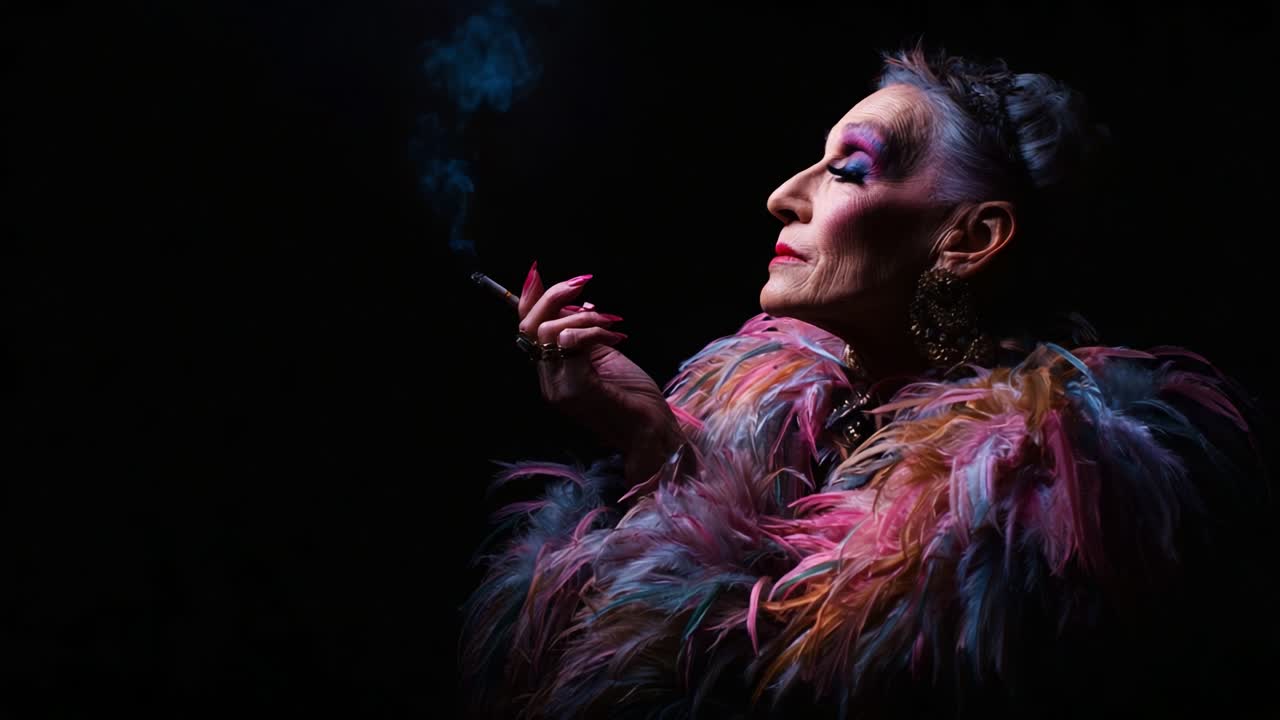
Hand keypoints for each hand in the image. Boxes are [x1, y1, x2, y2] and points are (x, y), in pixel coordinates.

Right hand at [517, 262, 681, 480]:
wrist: (651, 431)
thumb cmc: (634, 396)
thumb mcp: (604, 355)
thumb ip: (584, 333)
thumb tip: (574, 300)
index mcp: (553, 372)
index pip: (526, 330)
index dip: (531, 298)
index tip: (540, 272)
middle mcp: (549, 381)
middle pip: (530, 325)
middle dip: (554, 295)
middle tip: (583, 282)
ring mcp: (558, 387)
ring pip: (548, 330)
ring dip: (582, 314)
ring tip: (609, 320)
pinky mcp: (574, 388)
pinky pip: (571, 340)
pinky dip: (593, 329)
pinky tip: (616, 335)